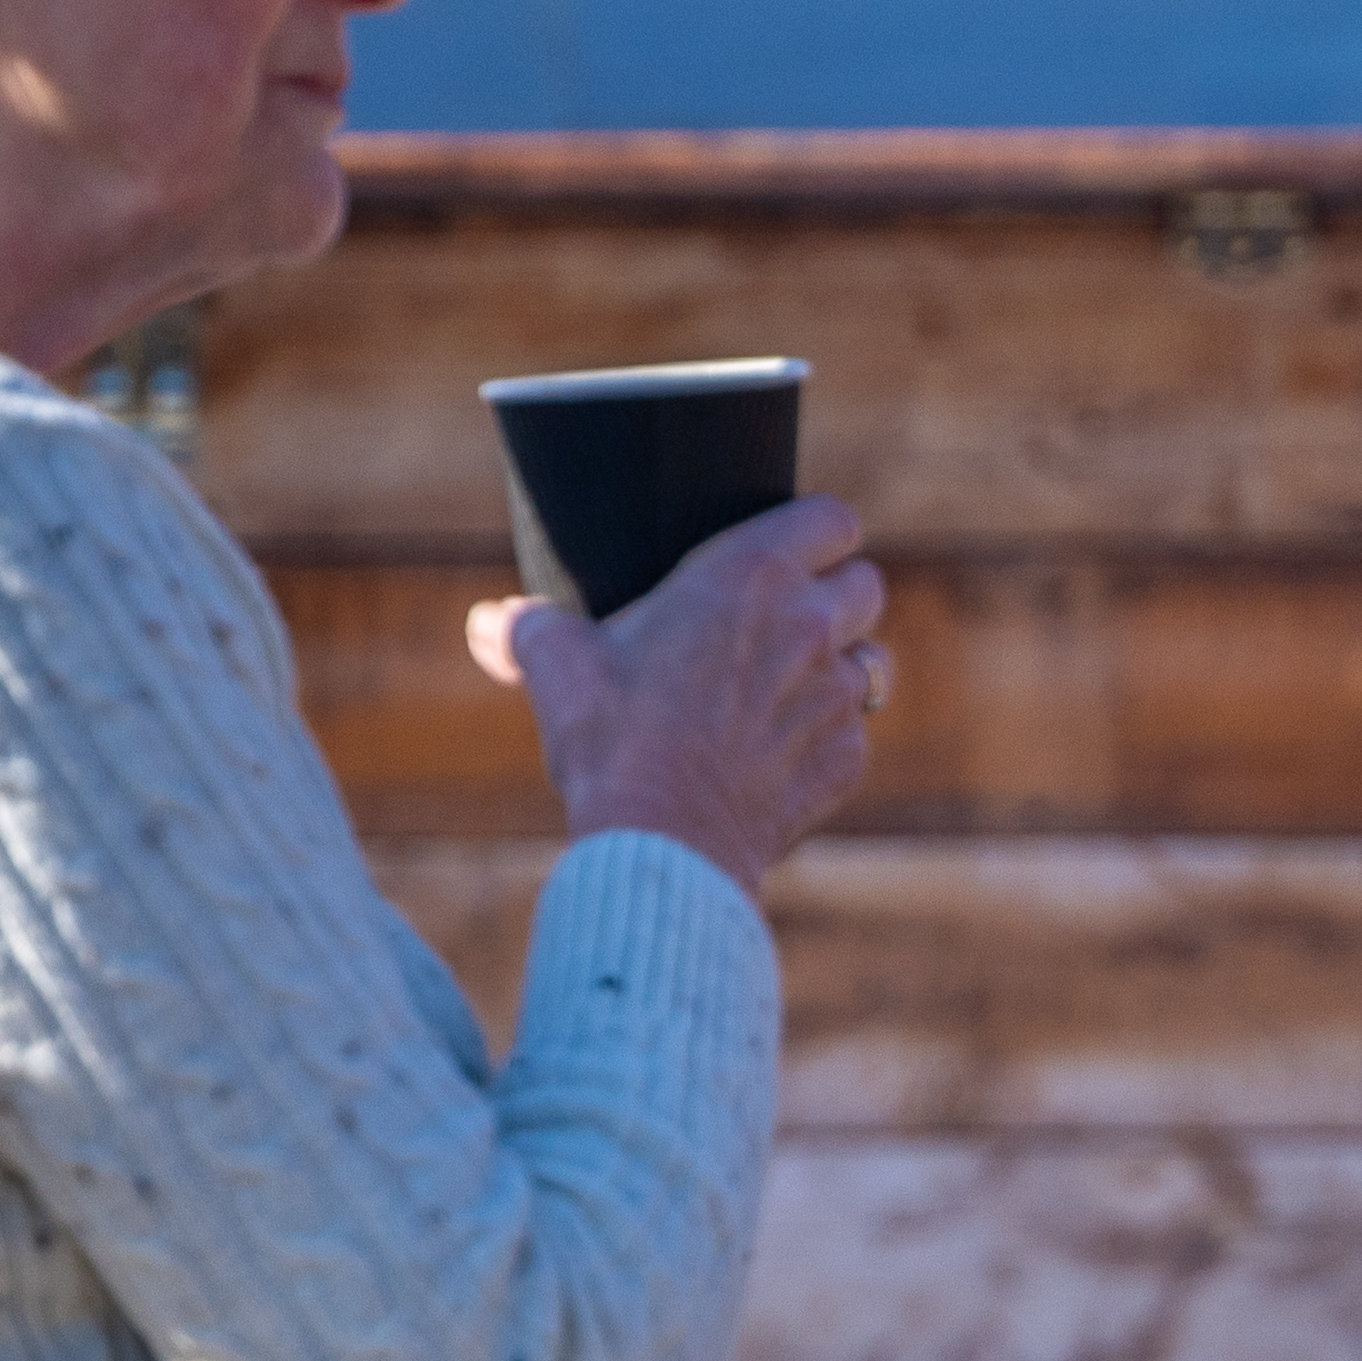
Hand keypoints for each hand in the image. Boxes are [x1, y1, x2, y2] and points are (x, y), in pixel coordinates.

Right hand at [479, 495, 887, 886]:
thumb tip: (490, 622)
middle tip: (786, 622)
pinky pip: (854, 733)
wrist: (658, 840)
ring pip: (871, 660)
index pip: (833, 520)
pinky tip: (775, 754)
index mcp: (749, 577)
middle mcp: (809, 625)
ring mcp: (836, 694)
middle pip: (867, 584)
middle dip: (837, 596)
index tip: (795, 552)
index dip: (820, 533)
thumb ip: (531, 629)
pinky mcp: (845, 757)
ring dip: (837, 668)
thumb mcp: (556, 667)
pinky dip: (826, 740)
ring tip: (783, 689)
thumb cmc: (610, 740)